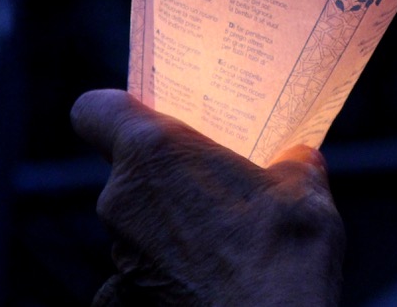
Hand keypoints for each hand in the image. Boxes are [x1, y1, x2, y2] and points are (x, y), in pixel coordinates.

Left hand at [71, 90, 344, 306]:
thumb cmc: (285, 250)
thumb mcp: (303, 186)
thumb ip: (289, 161)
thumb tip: (296, 161)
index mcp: (152, 151)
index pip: (94, 110)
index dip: (117, 108)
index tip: (152, 115)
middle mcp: (122, 199)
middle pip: (125, 165)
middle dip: (165, 168)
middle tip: (212, 172)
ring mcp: (123, 251)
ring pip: (136, 213)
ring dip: (171, 213)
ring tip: (225, 224)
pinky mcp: (132, 291)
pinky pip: (145, 255)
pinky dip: (172, 254)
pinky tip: (216, 261)